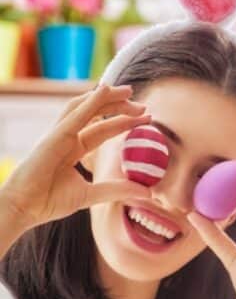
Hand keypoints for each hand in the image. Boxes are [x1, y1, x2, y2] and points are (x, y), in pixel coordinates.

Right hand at [0, 85, 151, 229]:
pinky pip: (75, 115)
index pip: (103, 129)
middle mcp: (66, 137)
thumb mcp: (91, 194)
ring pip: (84, 107)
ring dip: (107, 97)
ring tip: (128, 91)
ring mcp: (59, 134)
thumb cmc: (48, 201)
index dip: (123, 122)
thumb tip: (148, 192)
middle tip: (143, 106)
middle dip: (119, 106)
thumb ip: (118, 190)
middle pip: (96, 114)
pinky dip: (90, 102)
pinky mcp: (54, 136)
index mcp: (74, 148)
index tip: (146, 118)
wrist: (24, 208)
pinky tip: (104, 91)